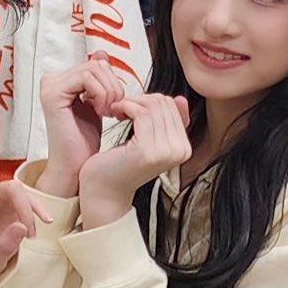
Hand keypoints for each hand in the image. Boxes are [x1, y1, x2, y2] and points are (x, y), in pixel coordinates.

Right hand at [37, 56, 127, 197]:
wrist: (75, 166)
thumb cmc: (84, 140)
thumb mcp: (98, 103)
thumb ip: (100, 80)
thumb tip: (102, 53)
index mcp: (61, 81)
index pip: (96, 64)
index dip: (112, 82)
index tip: (115, 105)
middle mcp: (51, 81)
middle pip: (96, 64)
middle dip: (113, 86)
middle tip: (114, 109)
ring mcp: (49, 86)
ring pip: (94, 68)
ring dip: (109, 91)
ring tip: (108, 112)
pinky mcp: (52, 93)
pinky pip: (87, 78)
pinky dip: (101, 94)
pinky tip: (101, 112)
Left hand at [78, 93, 192, 228]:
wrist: (104, 189)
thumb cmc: (121, 164)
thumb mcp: (149, 139)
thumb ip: (166, 121)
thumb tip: (180, 99)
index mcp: (184, 148)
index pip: (172, 105)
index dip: (149, 99)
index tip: (131, 107)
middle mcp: (180, 151)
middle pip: (164, 102)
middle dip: (140, 99)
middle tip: (122, 108)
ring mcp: (166, 152)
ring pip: (153, 106)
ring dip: (130, 102)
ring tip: (117, 111)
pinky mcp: (148, 151)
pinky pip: (141, 113)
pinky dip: (125, 107)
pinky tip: (115, 114)